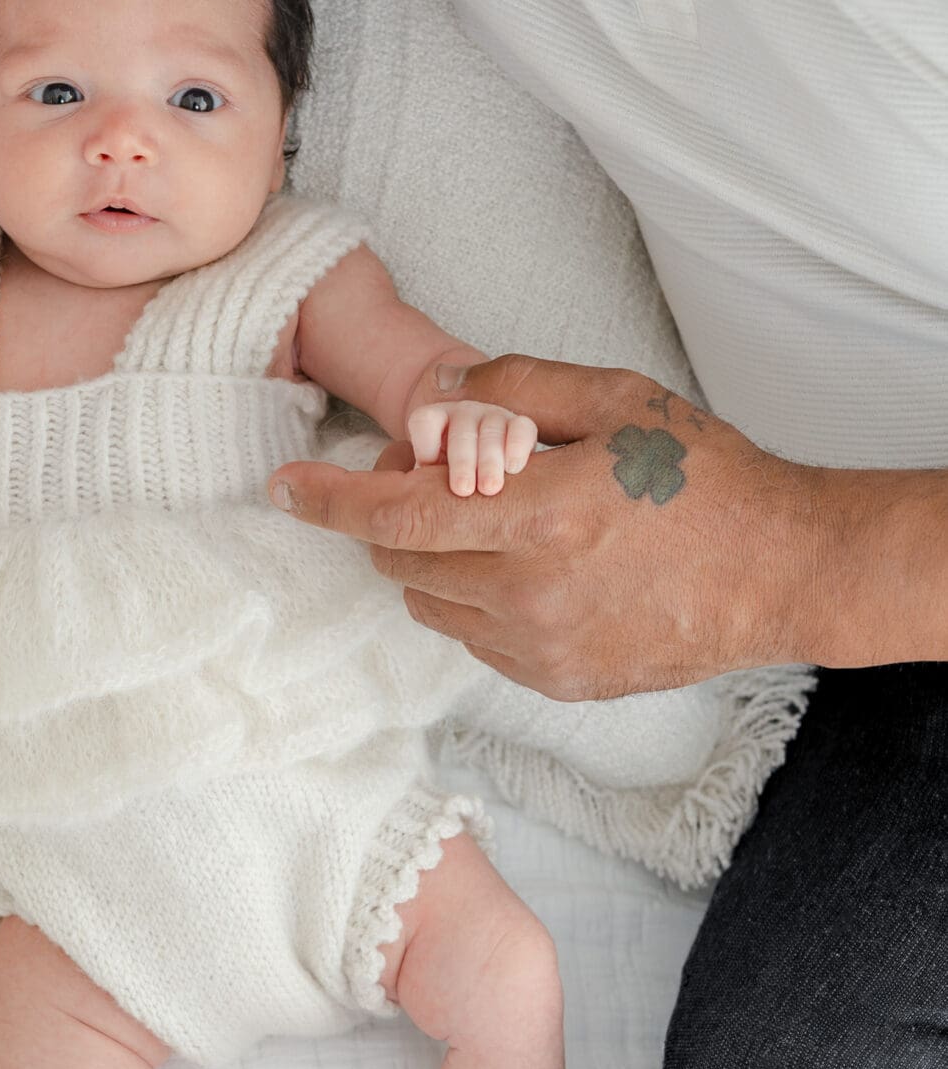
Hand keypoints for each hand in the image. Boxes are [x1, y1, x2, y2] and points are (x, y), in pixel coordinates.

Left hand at [271, 358, 833, 697]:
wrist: (784, 572)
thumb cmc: (707, 477)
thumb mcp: (615, 399)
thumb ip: (513, 387)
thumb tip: (435, 394)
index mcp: (539, 517)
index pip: (396, 512)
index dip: (328, 498)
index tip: (284, 484)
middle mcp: (529, 594)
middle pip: (399, 555)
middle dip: (391, 507)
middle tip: (441, 464)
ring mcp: (542, 648)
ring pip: (429, 599)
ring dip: (431, 554)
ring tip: (497, 513)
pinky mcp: (558, 681)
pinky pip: (474, 636)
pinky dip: (473, 595)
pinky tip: (533, 561)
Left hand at [407, 397, 537, 497]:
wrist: (490, 480)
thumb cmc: (447, 483)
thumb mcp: (426, 479)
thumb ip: (413, 481)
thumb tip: (393, 499)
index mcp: (434, 422)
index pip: (425, 421)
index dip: (425, 443)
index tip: (428, 467)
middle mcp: (463, 415)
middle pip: (460, 431)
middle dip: (461, 461)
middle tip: (462, 491)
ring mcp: (493, 417)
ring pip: (491, 431)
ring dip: (489, 460)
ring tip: (488, 489)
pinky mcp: (520, 426)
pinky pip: (522, 428)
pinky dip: (517, 446)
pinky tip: (513, 468)